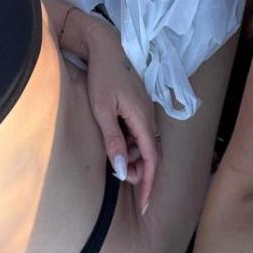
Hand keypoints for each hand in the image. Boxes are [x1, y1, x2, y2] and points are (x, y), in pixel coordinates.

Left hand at [82, 18, 158, 213]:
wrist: (105, 47)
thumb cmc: (101, 78)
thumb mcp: (102, 112)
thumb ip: (114, 141)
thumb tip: (123, 170)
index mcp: (142, 118)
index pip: (151, 159)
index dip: (148, 183)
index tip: (144, 205)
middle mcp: (148, 116)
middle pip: (150, 153)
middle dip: (140, 172)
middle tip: (121, 180)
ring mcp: (145, 109)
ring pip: (145, 142)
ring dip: (134, 157)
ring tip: (116, 163)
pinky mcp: (138, 105)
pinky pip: (140, 131)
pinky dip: (132, 144)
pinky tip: (118, 144)